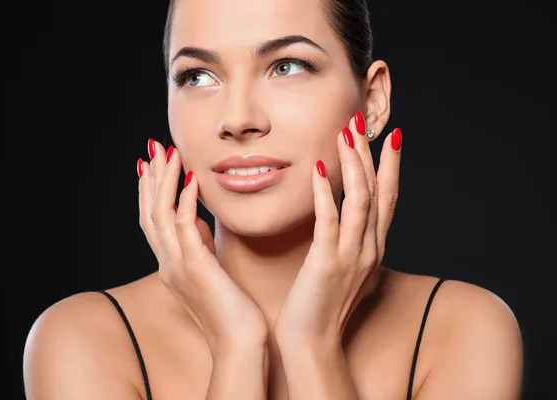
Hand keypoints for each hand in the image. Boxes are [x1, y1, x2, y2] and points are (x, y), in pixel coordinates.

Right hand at [138, 139, 267, 354]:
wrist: (239, 342)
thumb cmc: (230, 309)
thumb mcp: (210, 271)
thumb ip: (199, 246)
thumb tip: (198, 221)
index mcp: (171, 265)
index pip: (152, 222)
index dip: (149, 192)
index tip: (151, 165)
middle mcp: (168, 264)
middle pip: (148, 213)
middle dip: (150, 179)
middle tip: (152, 148)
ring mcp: (178, 266)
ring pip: (160, 215)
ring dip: (164, 181)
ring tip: (168, 153)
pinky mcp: (196, 267)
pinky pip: (184, 227)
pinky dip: (185, 200)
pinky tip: (191, 179)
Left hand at [274, 112, 401, 345]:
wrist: (312, 342)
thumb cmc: (323, 305)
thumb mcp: (345, 269)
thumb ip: (349, 243)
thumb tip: (344, 221)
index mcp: (373, 248)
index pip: (387, 199)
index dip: (391, 167)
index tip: (391, 137)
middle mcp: (369, 248)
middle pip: (376, 191)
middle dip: (370, 154)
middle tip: (360, 121)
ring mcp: (351, 256)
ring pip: (359, 200)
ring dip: (353, 164)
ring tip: (344, 133)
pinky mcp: (326, 263)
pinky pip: (329, 221)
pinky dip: (326, 193)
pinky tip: (319, 168)